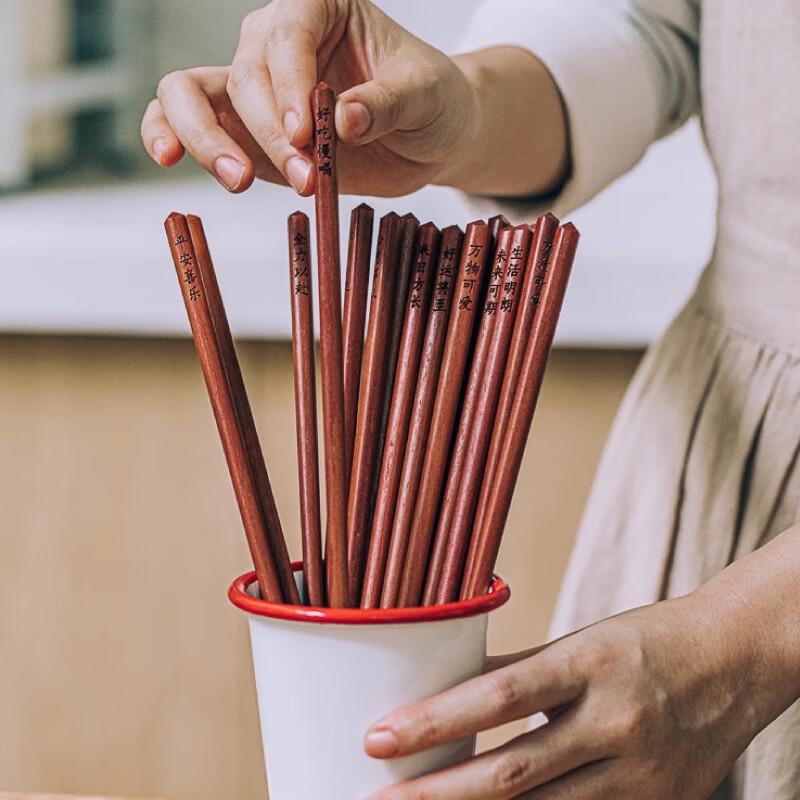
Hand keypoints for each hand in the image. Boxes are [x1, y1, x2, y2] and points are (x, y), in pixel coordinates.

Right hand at [141, 0, 568, 197]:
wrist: (425, 137)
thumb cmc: (430, 101)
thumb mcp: (425, 96)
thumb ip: (387, 102)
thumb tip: (344, 119)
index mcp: (321, 9)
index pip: (288, 33)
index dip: (289, 85)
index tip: (305, 134)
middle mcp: (277, 41)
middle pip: (243, 74)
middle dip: (267, 133)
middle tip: (303, 177)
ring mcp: (253, 85)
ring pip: (191, 92)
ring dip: (207, 138)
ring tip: (239, 181)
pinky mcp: (242, 129)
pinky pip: (189, 125)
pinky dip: (172, 137)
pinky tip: (169, 157)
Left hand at [364, 580, 794, 798]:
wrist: (734, 660)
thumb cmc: (647, 641)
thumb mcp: (582, 640)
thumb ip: (522, 668)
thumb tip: (453, 689)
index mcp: (589, 663)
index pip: (498, 695)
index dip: (434, 719)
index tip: (378, 736)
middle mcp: (615, 722)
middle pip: (512, 773)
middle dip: (437, 794)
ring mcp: (642, 776)